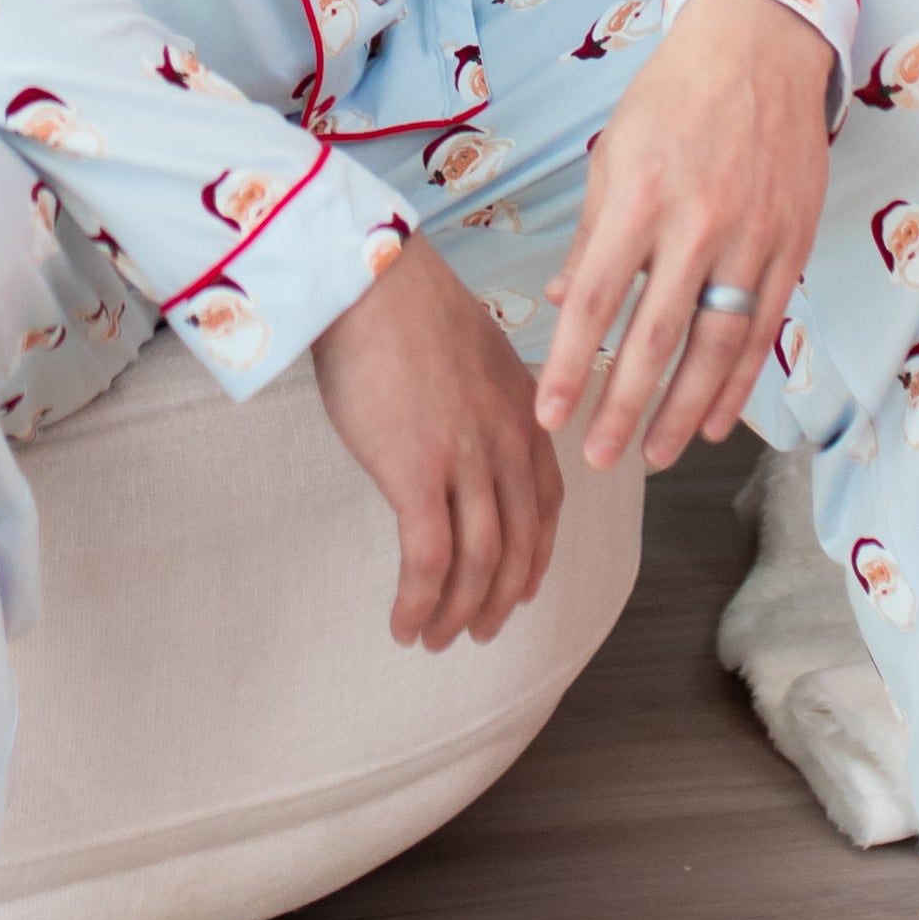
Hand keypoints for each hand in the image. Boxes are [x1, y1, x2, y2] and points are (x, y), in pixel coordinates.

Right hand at [312, 231, 565, 651]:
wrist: (372, 280)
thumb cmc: (407, 305)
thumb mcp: (474, 350)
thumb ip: (484, 397)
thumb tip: (462, 424)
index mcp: (526, 413)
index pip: (547, 505)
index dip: (534, 557)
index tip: (520, 589)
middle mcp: (509, 444)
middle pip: (518, 546)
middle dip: (500, 600)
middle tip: (476, 632)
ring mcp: (467, 462)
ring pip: (479, 565)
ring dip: (459, 615)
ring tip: (434, 639)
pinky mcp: (417, 476)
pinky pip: (428, 563)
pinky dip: (418, 603)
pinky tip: (402, 624)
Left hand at [533, 0, 831, 475]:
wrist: (760, 49)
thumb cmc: (672, 99)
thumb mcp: (614, 156)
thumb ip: (594, 236)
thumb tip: (567, 303)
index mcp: (639, 197)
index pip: (597, 300)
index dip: (569, 365)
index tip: (546, 416)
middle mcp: (697, 223)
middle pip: (655, 338)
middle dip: (623, 407)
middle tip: (596, 458)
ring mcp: (751, 238)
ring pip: (715, 347)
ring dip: (682, 411)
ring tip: (654, 455)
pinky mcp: (791, 246)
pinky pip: (762, 329)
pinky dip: (738, 382)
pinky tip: (714, 420)